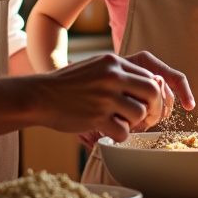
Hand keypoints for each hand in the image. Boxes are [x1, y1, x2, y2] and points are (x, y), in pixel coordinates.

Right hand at [36, 53, 188, 143]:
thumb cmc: (69, 85)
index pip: (151, 76)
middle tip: (148, 119)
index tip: (154, 106)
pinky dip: (120, 136)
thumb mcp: (96, 67)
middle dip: (155, 109)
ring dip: (134, 123)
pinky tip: (108, 132)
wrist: (39, 95)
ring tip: (120, 123)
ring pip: (140, 113)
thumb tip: (154, 85)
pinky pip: (123, 132)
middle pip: (153, 93)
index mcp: (114, 62)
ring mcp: (104, 96)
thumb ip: (121, 74)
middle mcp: (112, 76)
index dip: (157, 95)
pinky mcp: (96, 116)